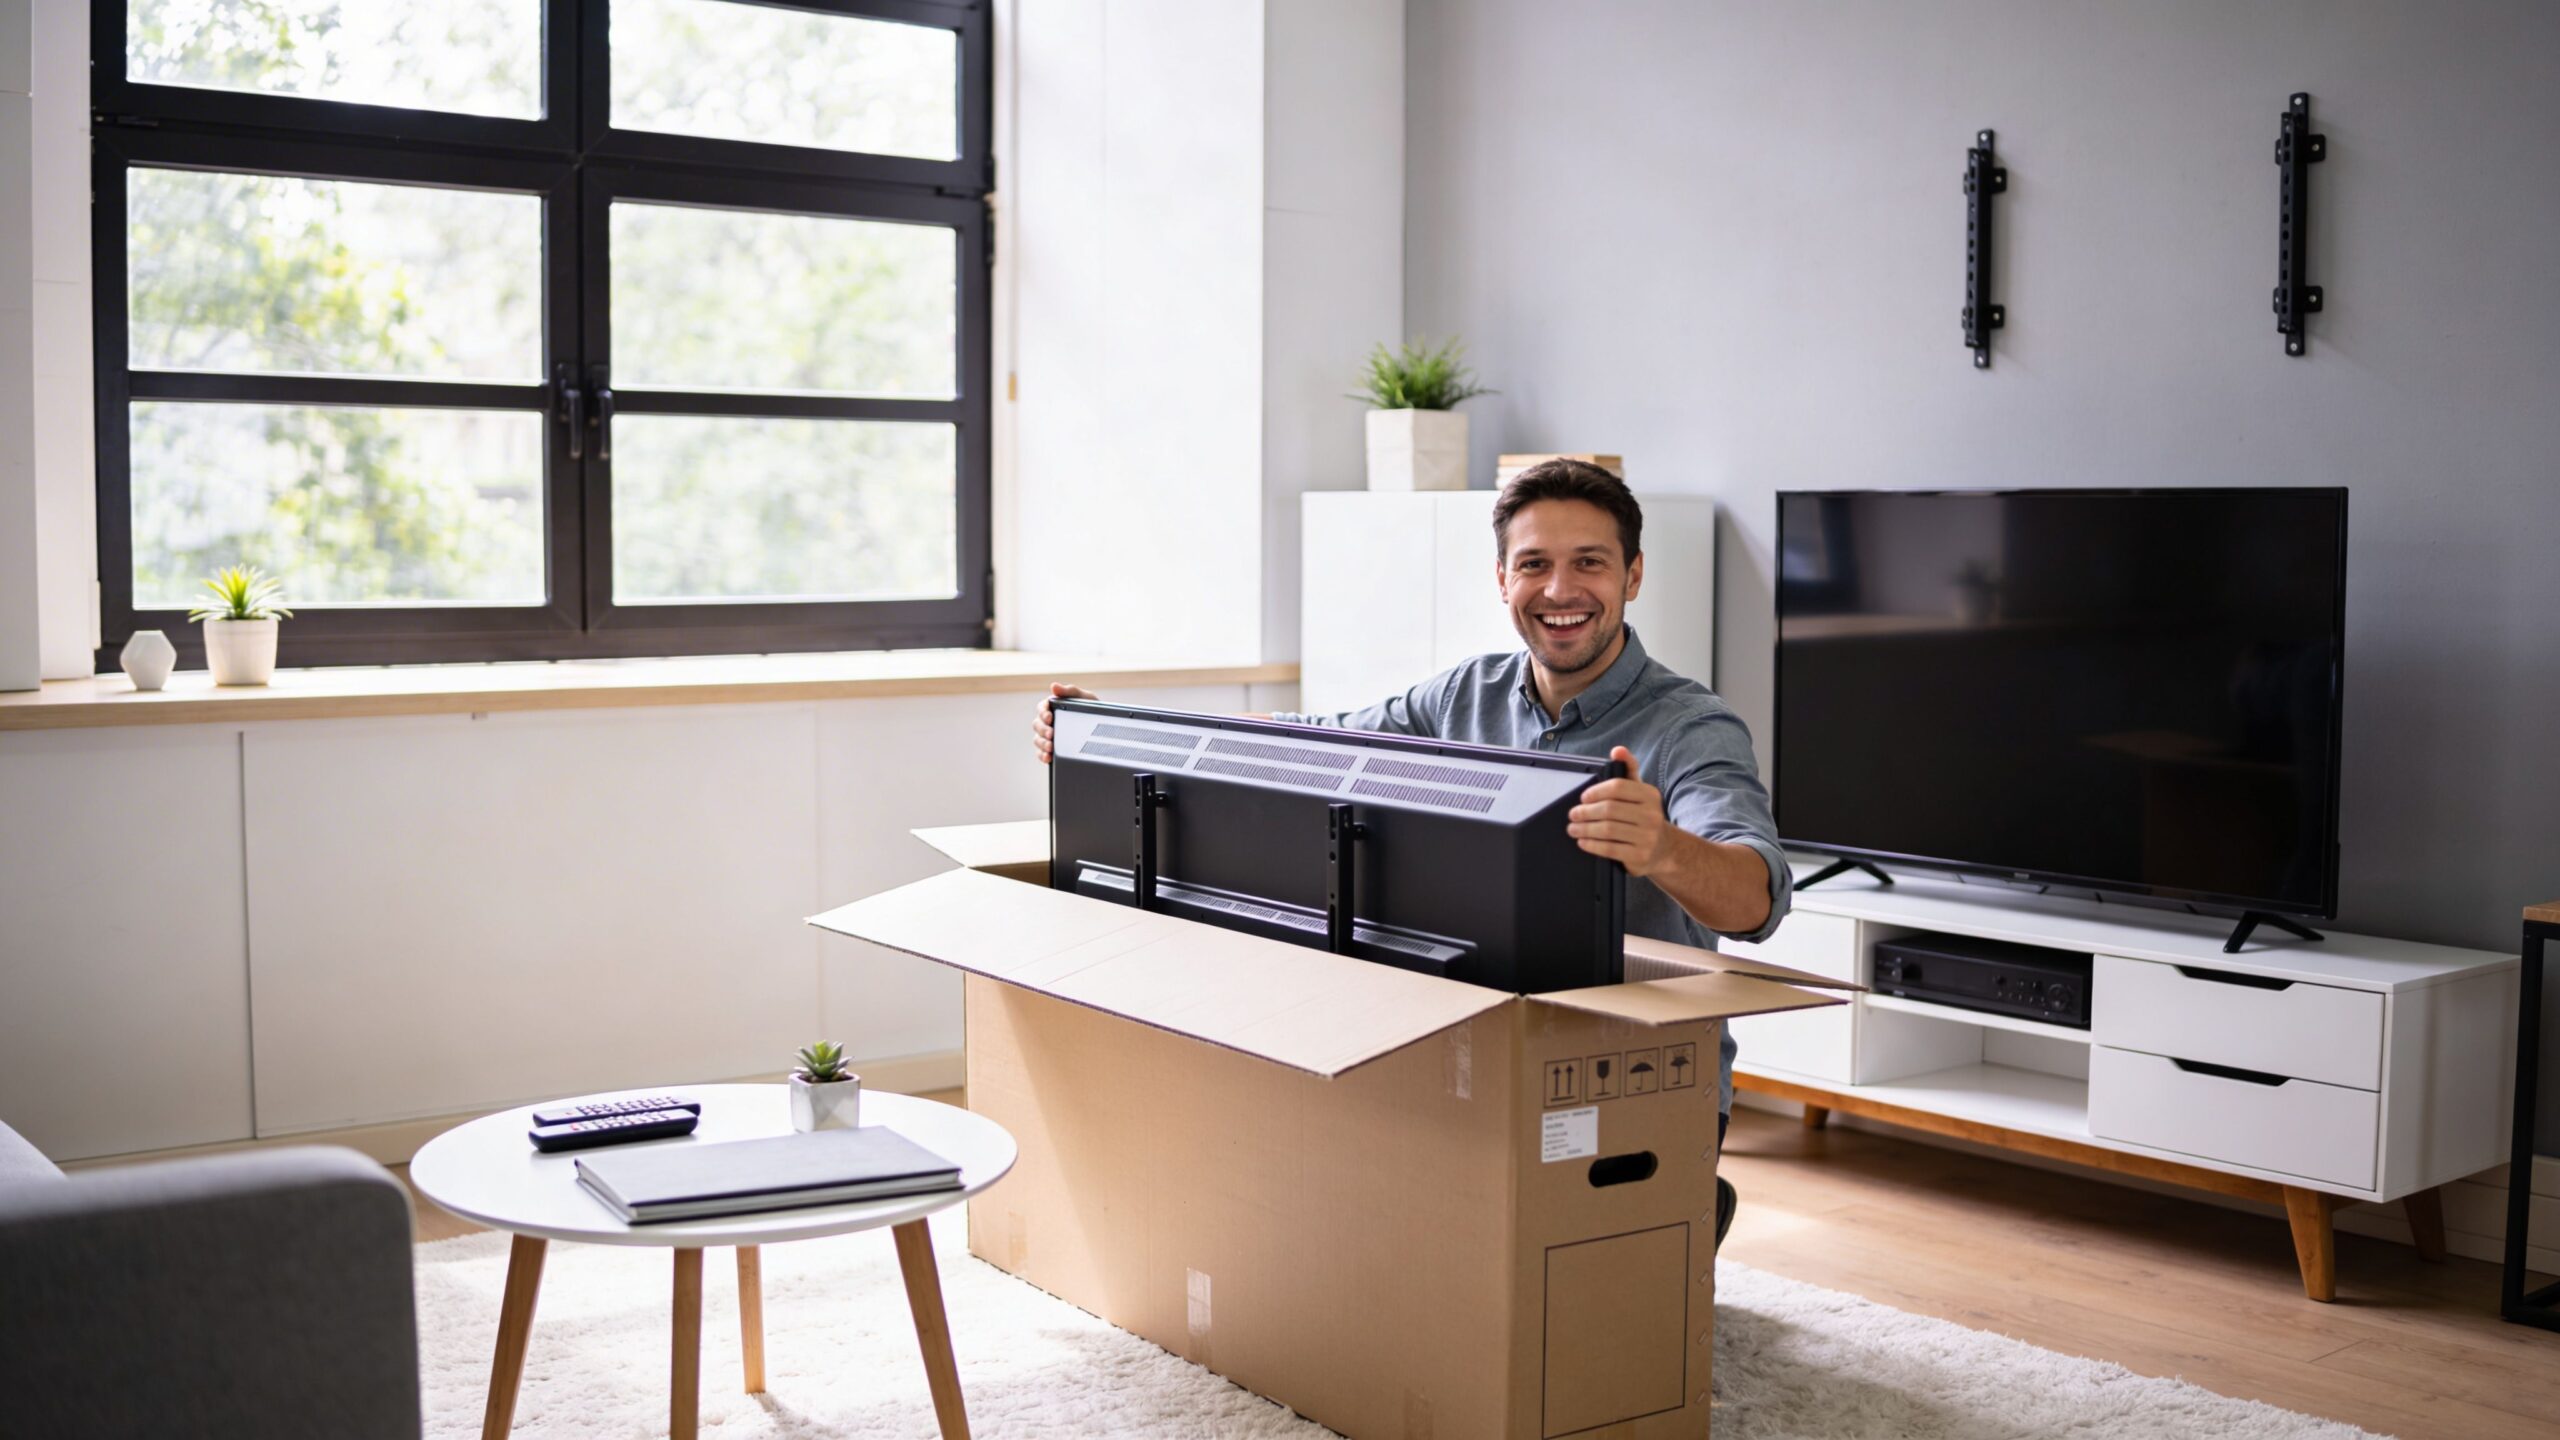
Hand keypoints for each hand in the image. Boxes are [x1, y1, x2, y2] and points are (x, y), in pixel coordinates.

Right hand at [1032, 682, 1096, 763]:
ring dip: (1042, 743)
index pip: (1042, 708)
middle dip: (1043, 730)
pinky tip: (1048, 757)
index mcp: (1053, 707)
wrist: (1103, 730)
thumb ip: (1070, 691)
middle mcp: (1048, 722)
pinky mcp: (1050, 749)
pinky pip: (1041, 753)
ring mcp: (1048, 736)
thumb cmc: (1092, 710)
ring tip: (1051, 747)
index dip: (1043, 712)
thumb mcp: (1085, 698)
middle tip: (1052, 734)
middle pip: (1037, 725)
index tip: (1049, 717)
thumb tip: (1054, 686)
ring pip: (1037, 739)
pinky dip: (1042, 755)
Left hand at [1569, 745, 1675, 876]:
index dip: (1596, 791)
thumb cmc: (1644, 815)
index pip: (1618, 787)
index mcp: (1650, 795)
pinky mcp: (1640, 855)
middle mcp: (1652, 815)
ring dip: (1585, 828)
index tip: (1583, 798)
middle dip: (1586, 812)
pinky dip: (1592, 844)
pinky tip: (1582, 841)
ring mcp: (1647, 836)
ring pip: (1607, 829)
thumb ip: (1628, 769)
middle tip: (1573, 814)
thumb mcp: (1639, 791)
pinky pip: (1610, 848)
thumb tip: (1617, 750)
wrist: (1664, 848)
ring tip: (1572, 828)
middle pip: (1609, 809)